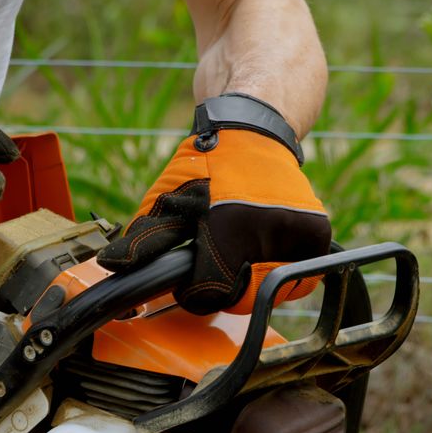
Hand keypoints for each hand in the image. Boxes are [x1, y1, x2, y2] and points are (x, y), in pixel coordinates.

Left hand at [97, 94, 330, 314]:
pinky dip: (279, 271)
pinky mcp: (317, 235)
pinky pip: (298, 278)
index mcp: (231, 228)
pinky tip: (263, 248)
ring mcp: (299, 235)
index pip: (211, 296)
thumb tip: (114, 268)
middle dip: (224, 287)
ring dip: (253, 281)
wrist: (255, 133)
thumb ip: (144, 239)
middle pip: (242, 300)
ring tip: (241, 249)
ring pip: (271, 292)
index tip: (191, 275)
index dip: (194, 291)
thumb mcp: (168, 198)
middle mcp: (271, 233)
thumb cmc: (206, 166)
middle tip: (217, 259)